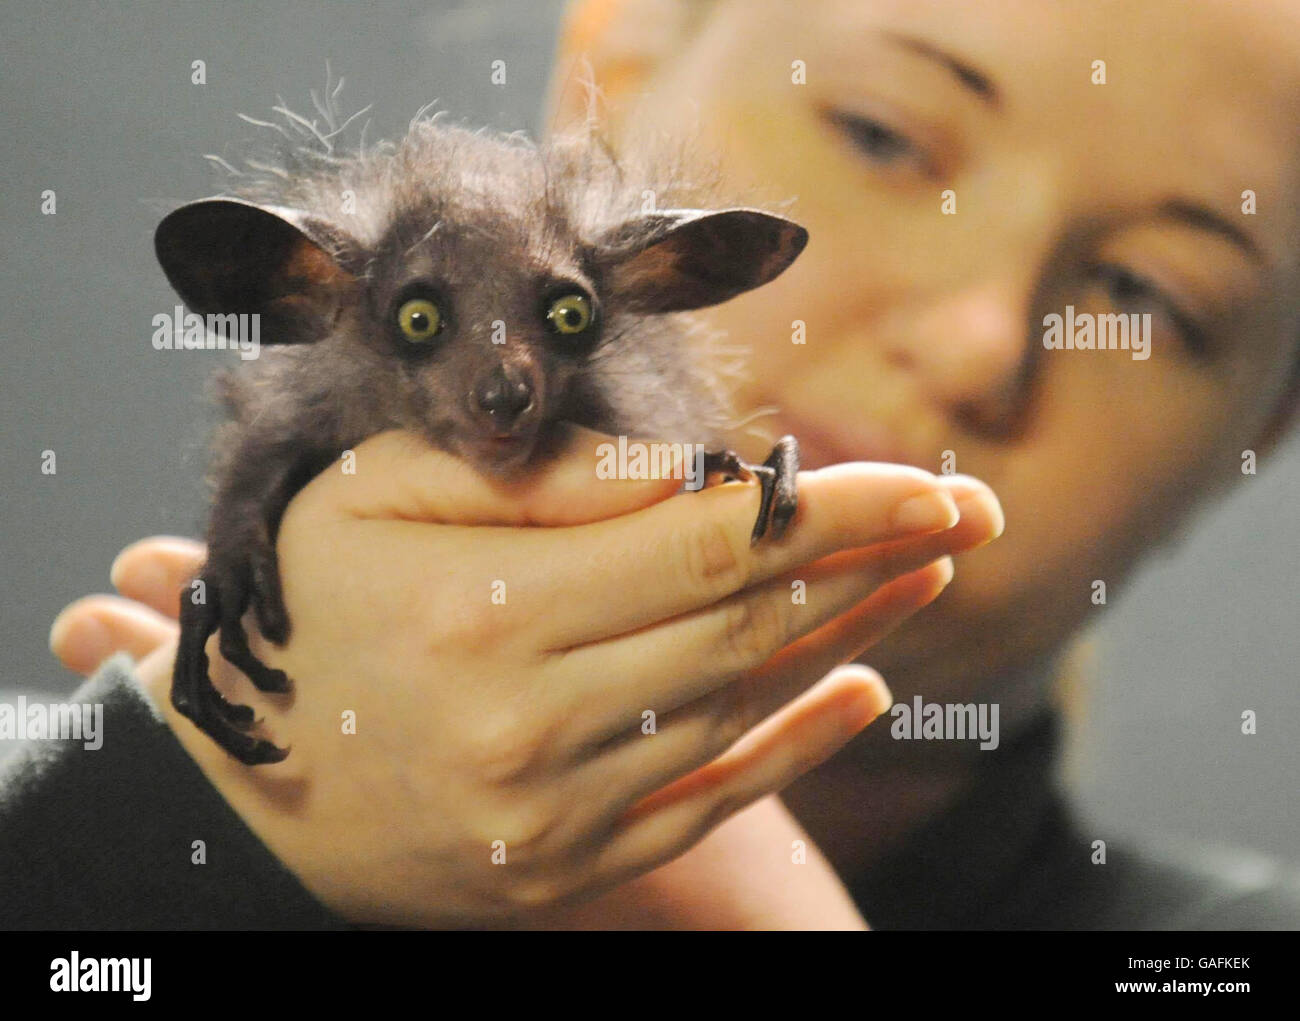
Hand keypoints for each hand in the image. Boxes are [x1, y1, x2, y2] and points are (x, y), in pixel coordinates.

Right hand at [52, 427, 1001, 926]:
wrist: (245, 793)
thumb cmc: (311, 614)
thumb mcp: (374, 500)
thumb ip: (532, 477)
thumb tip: (685, 470)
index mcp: (489, 609)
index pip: (714, 544)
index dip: (839, 506)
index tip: (934, 478)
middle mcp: (537, 719)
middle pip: (752, 623)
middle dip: (875, 557)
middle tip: (969, 510)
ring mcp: (563, 807)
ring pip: (748, 704)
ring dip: (852, 631)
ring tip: (931, 571)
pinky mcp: (574, 861)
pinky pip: (716, 798)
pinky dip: (801, 741)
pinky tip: (866, 683)